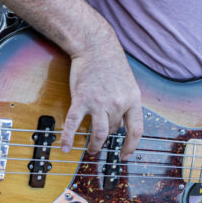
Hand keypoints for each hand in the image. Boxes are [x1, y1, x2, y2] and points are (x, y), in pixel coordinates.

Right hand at [59, 37, 143, 160]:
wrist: (95, 47)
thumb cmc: (112, 64)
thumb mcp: (128, 84)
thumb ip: (126, 103)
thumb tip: (120, 124)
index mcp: (132, 99)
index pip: (136, 130)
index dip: (131, 145)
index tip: (125, 155)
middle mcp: (117, 103)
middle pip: (113, 130)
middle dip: (107, 136)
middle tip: (101, 140)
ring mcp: (99, 102)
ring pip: (98, 133)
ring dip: (94, 145)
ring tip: (91, 150)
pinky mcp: (81, 99)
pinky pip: (74, 124)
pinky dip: (68, 138)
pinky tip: (65, 147)